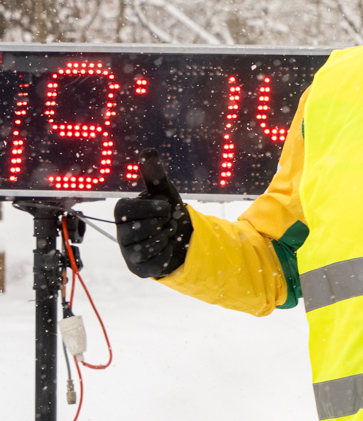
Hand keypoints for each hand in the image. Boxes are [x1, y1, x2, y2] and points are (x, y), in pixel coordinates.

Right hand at [113, 150, 192, 278]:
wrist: (184, 238)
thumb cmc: (168, 213)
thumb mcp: (164, 191)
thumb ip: (154, 174)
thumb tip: (148, 151)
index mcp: (122, 212)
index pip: (128, 209)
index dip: (153, 208)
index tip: (164, 207)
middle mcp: (120, 232)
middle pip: (142, 227)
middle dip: (163, 223)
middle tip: (166, 221)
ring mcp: (128, 252)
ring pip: (150, 244)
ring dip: (168, 236)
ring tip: (167, 232)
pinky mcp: (139, 268)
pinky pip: (157, 260)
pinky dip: (169, 252)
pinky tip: (168, 247)